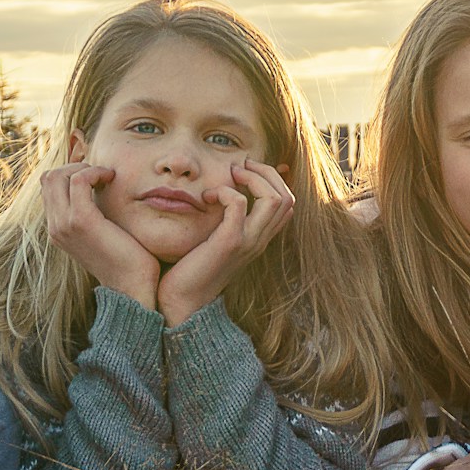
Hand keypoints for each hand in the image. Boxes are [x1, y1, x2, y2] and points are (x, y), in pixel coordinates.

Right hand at [42, 161, 158, 308]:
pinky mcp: (81, 221)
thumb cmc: (126, 260)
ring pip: (59, 175)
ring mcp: (64, 224)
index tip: (96, 176)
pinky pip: (79, 180)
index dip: (70, 172)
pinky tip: (111, 178)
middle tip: (101, 173)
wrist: (132, 288)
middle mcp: (55, 226)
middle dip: (76, 166)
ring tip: (106, 175)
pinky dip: (95, 172)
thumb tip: (100, 189)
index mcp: (57, 228)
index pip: (48, 187)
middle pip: (49, 177)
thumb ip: (95, 214)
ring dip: (85, 168)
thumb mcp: (103, 233)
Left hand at [157, 160, 294, 326]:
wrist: (182, 303)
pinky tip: (208, 196)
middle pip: (287, 196)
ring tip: (230, 175)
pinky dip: (226, 191)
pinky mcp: (230, 243)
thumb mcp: (216, 241)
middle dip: (266, 171)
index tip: (246, 170)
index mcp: (260, 238)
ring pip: (273, 198)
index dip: (273, 179)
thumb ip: (226, 222)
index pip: (288, 202)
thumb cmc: (192, 270)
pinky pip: (240, 204)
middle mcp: (260, 240)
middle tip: (240, 166)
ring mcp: (249, 242)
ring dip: (252, 177)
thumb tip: (222, 196)